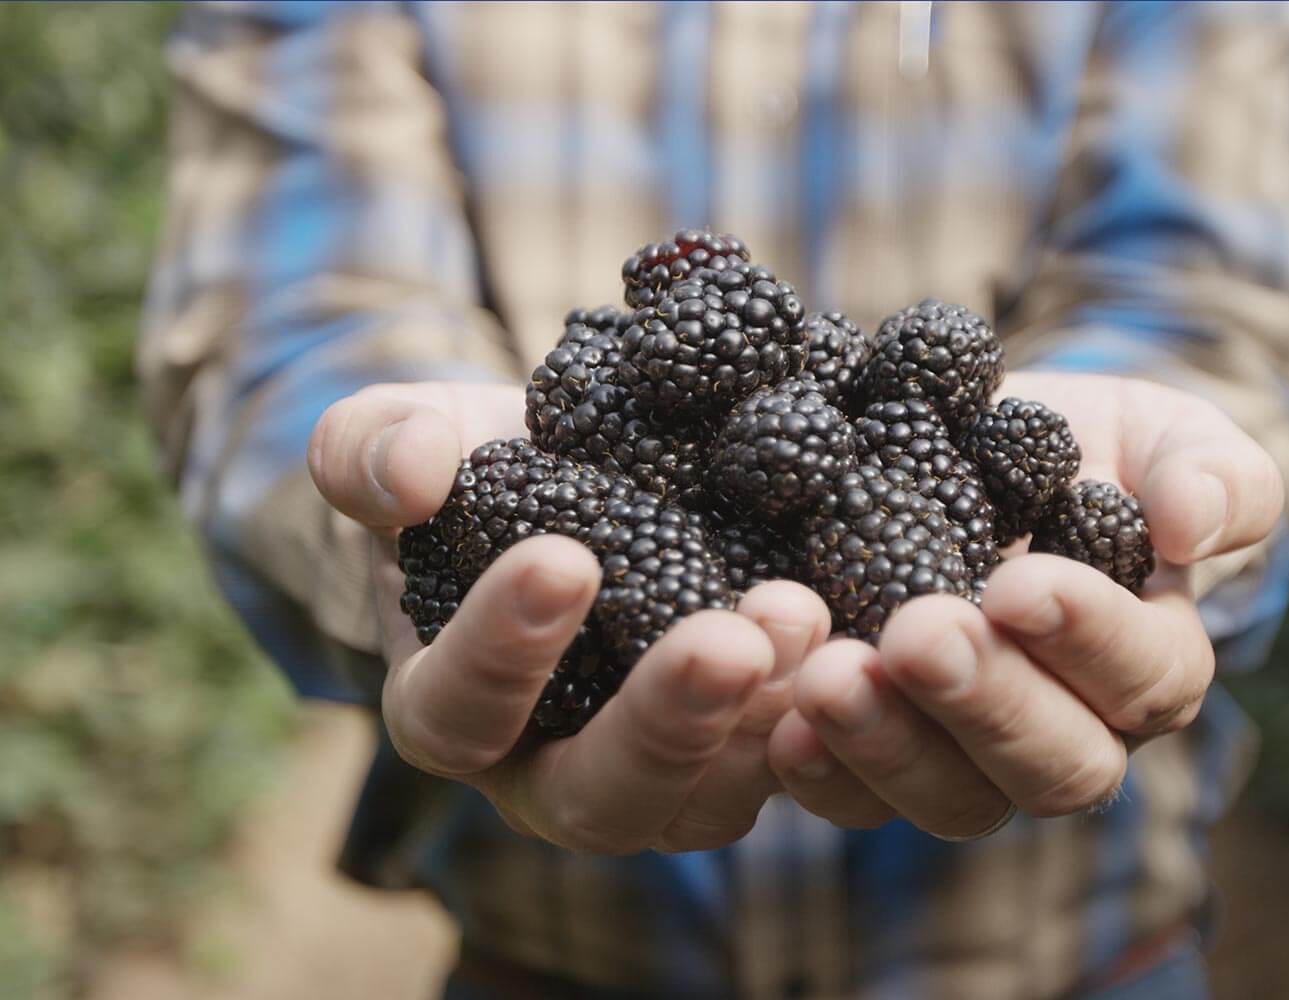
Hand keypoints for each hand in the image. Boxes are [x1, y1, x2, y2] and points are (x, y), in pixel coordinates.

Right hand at [308, 382, 830, 853]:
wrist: (577, 481)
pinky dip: (825, 717)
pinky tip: (858, 638)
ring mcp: (663, 776)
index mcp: (453, 711)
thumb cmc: (475, 472)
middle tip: (726, 639)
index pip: (458, 711)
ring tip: (804, 613)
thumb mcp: (408, 442)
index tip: (562, 559)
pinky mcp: (746, 752)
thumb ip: (374, 449)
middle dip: (665, 721)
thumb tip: (409, 473)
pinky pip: (789, 769)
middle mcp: (554, 773)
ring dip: (762, 718)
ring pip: (709, 799)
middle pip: (601, 796)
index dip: (501, 651)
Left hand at [767, 374, 1284, 837]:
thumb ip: (1213, 474)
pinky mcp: (875, 758)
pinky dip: (817, 770)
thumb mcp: (1159, 434)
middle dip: (985, 702)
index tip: (1020, 583)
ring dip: (888, 745)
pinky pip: (852, 798)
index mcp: (1149, 667)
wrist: (969, 456)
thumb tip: (1192, 525)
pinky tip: (780, 720)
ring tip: (829, 677)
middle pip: (1052, 767)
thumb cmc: (1082, 451)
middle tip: (920, 634)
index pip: (1144, 679)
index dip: (1089, 639)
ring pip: (950, 798)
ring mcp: (966, 759)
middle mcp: (1066, 736)